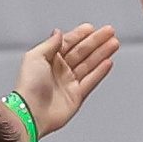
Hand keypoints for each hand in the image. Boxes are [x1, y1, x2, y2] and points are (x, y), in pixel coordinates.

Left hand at [13, 23, 119, 137]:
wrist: (32, 113)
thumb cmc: (29, 86)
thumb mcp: (35, 57)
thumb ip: (50, 43)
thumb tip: (58, 32)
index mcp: (48, 60)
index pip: (68, 43)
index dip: (80, 35)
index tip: (91, 28)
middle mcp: (59, 70)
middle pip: (82, 52)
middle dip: (96, 41)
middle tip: (109, 32)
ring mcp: (68, 83)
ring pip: (89, 64)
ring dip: (102, 53)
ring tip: (114, 43)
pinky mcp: (76, 96)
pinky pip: (91, 81)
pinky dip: (100, 71)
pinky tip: (108, 62)